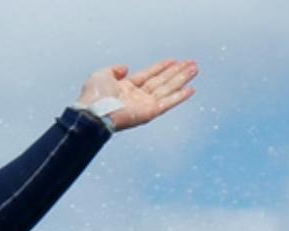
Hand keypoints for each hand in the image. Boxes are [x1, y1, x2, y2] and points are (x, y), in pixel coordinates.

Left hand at [76, 59, 197, 131]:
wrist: (93, 111)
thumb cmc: (93, 95)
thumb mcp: (101, 75)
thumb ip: (114, 70)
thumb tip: (125, 68)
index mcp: (127, 88)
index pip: (149, 75)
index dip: (161, 67)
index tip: (174, 60)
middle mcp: (138, 96)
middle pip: (162, 81)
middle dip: (177, 71)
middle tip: (192, 62)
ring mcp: (145, 104)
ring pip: (168, 89)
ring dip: (182, 79)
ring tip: (195, 69)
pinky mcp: (150, 112)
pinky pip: (168, 103)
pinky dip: (180, 96)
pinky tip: (191, 89)